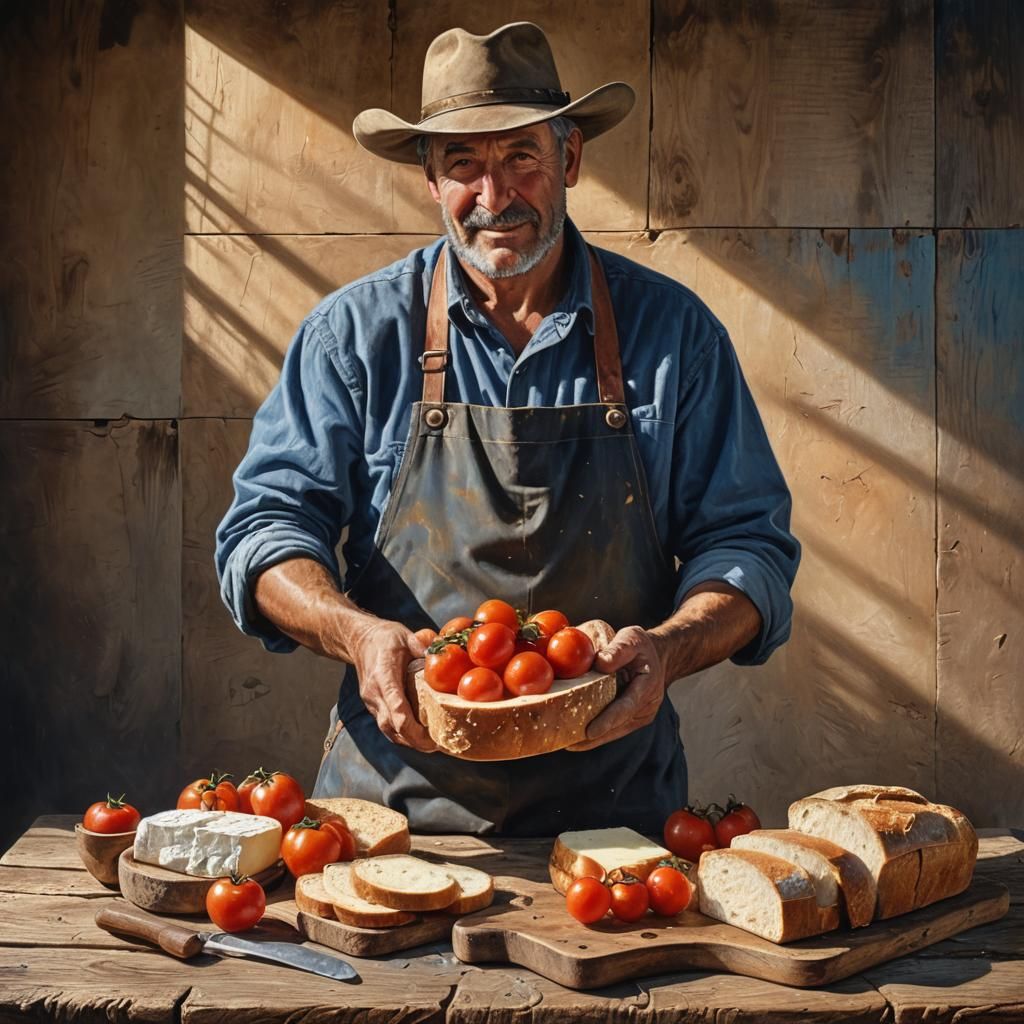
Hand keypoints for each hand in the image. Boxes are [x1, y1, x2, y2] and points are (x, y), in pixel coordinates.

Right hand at [342, 617, 436, 752]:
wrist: (358, 640)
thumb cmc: (384, 637)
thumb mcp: (405, 636)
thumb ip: (422, 647)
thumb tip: (443, 655)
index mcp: (383, 677)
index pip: (396, 707)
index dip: (412, 727)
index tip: (432, 737)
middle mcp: (374, 693)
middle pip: (393, 726)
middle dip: (416, 740)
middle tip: (441, 745)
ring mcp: (371, 702)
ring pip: (388, 731)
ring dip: (409, 742)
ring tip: (433, 746)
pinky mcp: (372, 705)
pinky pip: (386, 726)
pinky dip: (402, 735)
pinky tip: (418, 738)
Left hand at [566, 626, 666, 751]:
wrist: (657, 656)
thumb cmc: (641, 646)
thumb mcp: (632, 639)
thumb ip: (617, 650)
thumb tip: (598, 663)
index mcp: (647, 686)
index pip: (626, 707)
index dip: (608, 721)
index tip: (590, 732)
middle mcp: (646, 707)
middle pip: (617, 726)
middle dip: (594, 738)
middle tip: (568, 744)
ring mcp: (639, 716)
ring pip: (614, 732)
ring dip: (591, 740)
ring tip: (566, 743)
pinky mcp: (631, 719)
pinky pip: (613, 729)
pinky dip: (595, 734)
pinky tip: (574, 737)